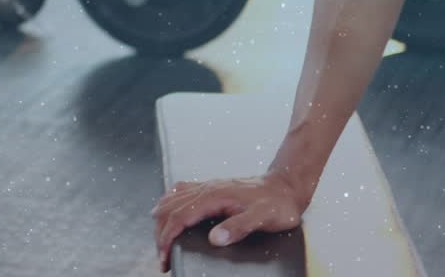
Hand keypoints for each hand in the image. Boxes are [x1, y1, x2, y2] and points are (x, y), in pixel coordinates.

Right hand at [151, 172, 307, 272]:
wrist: (285, 186)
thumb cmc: (276, 204)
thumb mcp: (262, 218)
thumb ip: (238, 227)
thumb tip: (215, 239)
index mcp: (214, 196)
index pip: (180, 216)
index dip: (167, 236)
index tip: (164, 256)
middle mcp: (207, 189)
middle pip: (171, 208)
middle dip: (160, 232)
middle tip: (162, 257)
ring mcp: (208, 186)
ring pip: (173, 198)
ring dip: (162, 219)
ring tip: (159, 239)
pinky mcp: (211, 187)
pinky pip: (181, 191)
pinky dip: (168, 202)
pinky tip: (167, 208)